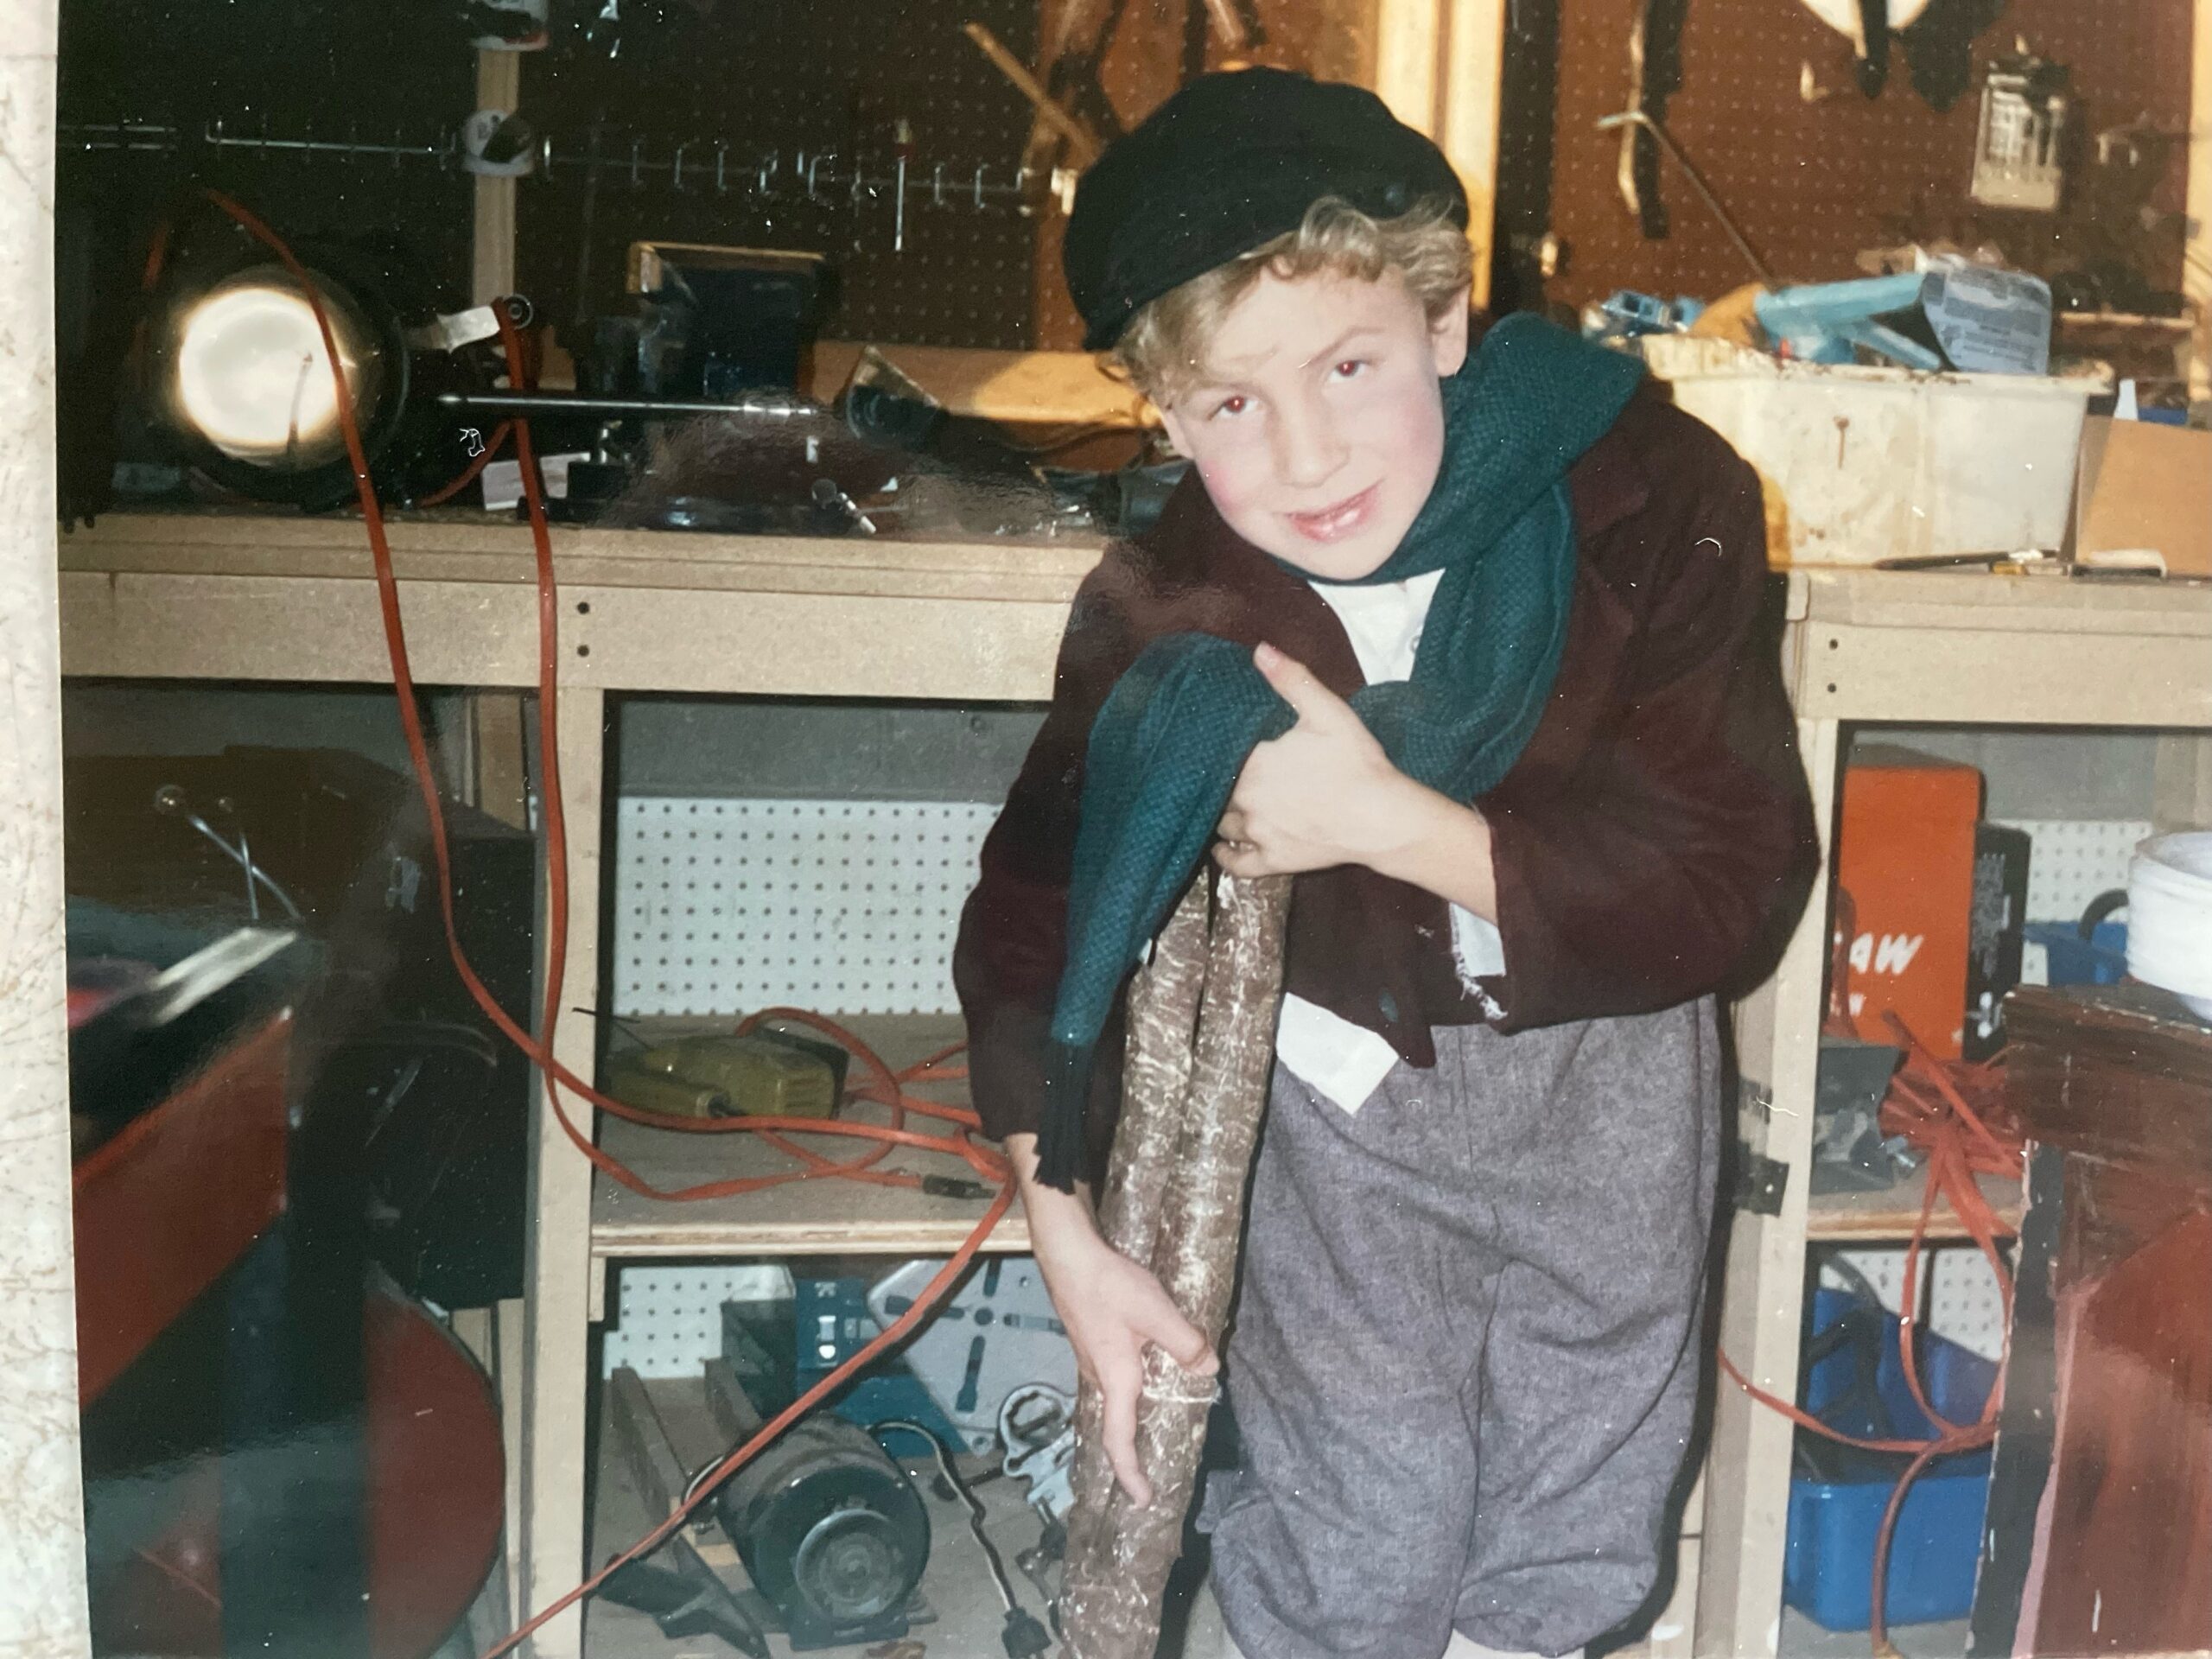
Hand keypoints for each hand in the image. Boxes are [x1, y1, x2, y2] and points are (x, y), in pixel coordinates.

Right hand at [1007, 1136, 1216, 1505]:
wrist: (1068, 1253)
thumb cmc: (1110, 1287)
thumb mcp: (1157, 1314)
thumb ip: (1187, 1345)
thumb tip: (1210, 1369)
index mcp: (1116, 1380)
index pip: (1119, 1441)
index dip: (1131, 1474)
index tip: (1144, 1500)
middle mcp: (1099, 1377)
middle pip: (1117, 1423)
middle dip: (1135, 1449)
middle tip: (1156, 1466)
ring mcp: (1091, 1358)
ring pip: (1116, 1396)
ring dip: (1135, 1414)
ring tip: (1159, 1420)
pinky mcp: (1091, 1338)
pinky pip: (1115, 1374)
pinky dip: (1133, 1385)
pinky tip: (1148, 1366)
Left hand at [1214, 642, 1422, 878]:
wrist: (1384, 819)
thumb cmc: (1358, 763)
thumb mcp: (1328, 712)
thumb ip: (1291, 680)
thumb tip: (1259, 650)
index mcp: (1254, 764)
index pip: (1219, 756)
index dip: (1217, 751)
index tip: (1217, 745)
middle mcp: (1247, 802)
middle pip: (1216, 791)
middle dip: (1218, 782)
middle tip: (1222, 774)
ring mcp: (1259, 835)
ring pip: (1223, 825)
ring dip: (1221, 815)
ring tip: (1223, 804)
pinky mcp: (1274, 861)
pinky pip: (1237, 864)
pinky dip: (1226, 856)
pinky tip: (1220, 848)